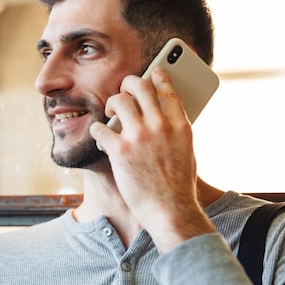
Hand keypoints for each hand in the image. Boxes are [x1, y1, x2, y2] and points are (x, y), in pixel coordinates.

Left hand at [90, 66, 215, 251]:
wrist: (171, 213)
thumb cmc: (178, 188)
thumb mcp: (187, 153)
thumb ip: (176, 132)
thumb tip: (164, 117)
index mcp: (180, 126)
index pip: (168, 90)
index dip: (159, 76)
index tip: (153, 70)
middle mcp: (161, 126)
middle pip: (141, 87)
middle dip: (129, 82)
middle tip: (123, 89)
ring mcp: (140, 137)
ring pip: (118, 101)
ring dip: (111, 104)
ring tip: (109, 112)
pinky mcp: (120, 151)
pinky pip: (100, 128)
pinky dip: (97, 131)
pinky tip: (99, 136)